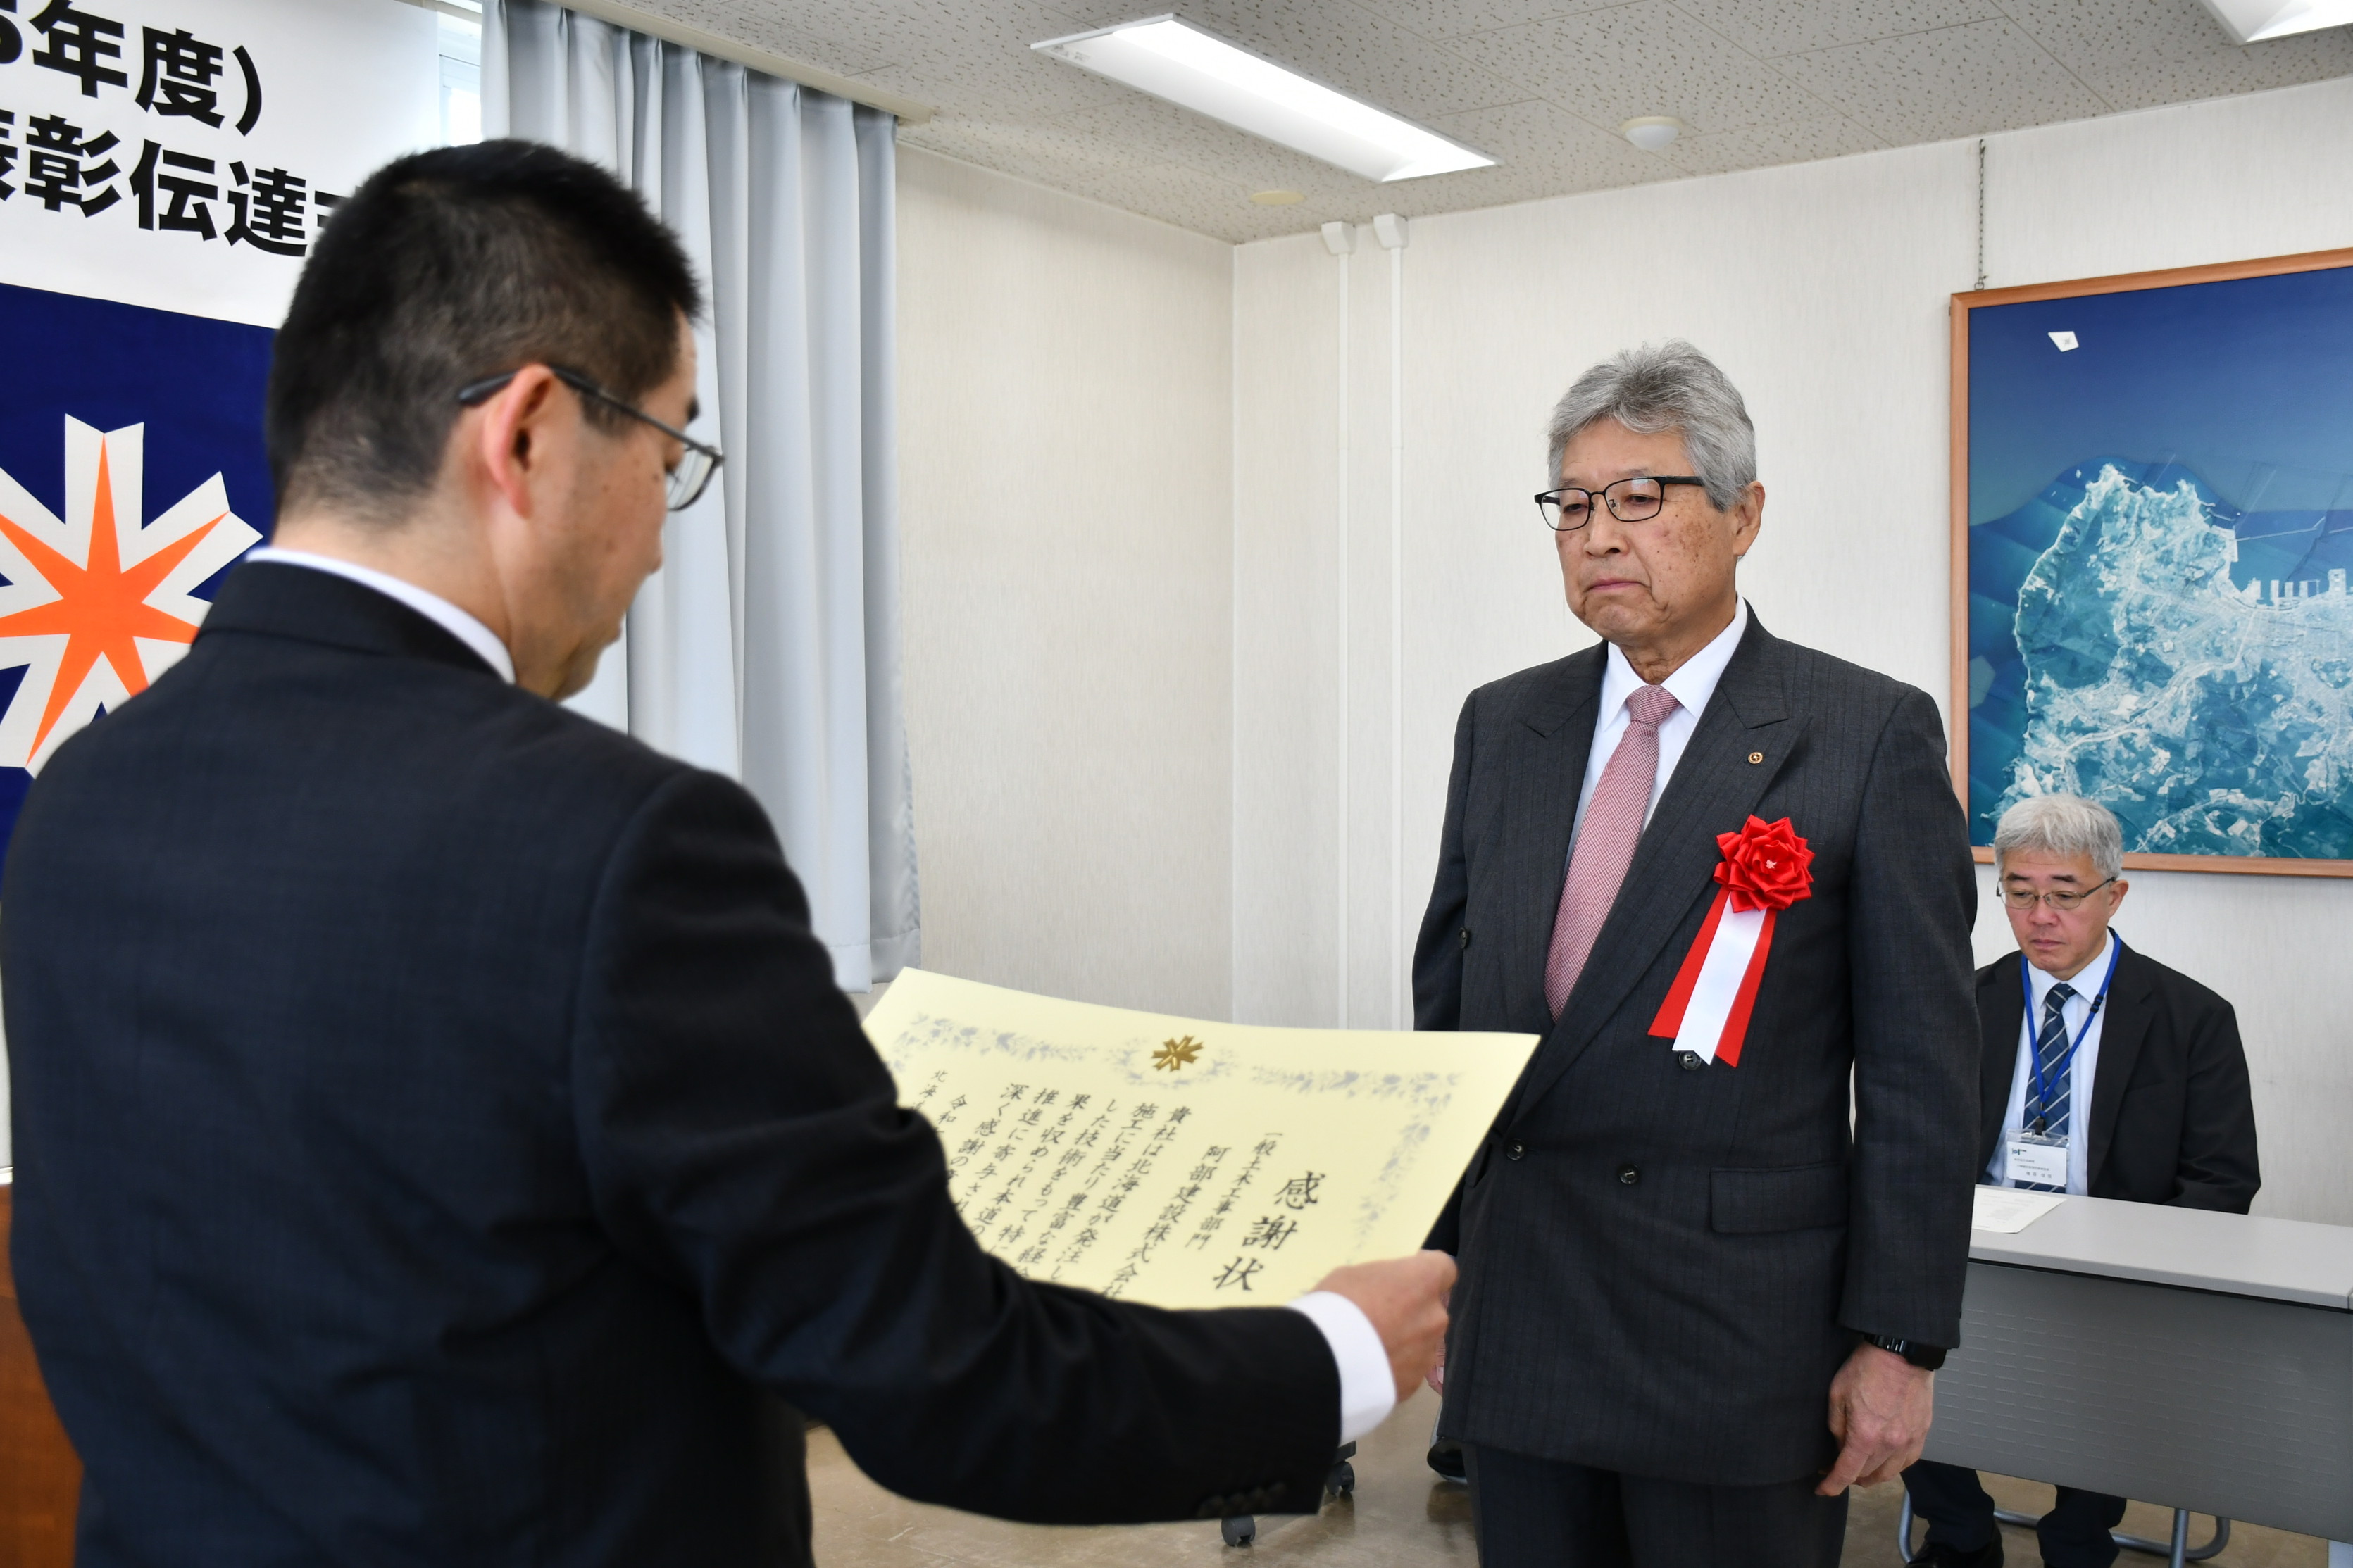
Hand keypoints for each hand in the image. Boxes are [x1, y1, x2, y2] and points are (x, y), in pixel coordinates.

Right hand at [1314, 1250, 1455, 1403]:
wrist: (1323, 1361)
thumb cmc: (1337, 1305)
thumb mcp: (1354, 1275)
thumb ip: (1382, 1281)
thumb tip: (1386, 1292)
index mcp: (1423, 1282)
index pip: (1445, 1268)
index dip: (1426, 1270)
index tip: (1408, 1276)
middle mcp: (1434, 1317)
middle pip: (1431, 1309)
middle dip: (1412, 1310)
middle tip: (1381, 1316)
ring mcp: (1427, 1353)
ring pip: (1421, 1342)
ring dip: (1404, 1341)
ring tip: (1371, 1348)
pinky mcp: (1414, 1383)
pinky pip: (1408, 1369)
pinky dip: (1394, 1367)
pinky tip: (1369, 1368)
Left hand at [1817, 1342, 1933, 1494]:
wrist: (1902, 1353)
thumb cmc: (1867, 1369)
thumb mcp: (1837, 1396)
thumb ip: (1836, 1428)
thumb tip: (1838, 1449)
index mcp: (1865, 1436)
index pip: (1845, 1474)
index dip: (1831, 1486)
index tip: (1822, 1489)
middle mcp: (1890, 1445)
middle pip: (1866, 1476)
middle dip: (1849, 1477)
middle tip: (1837, 1467)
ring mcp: (1909, 1441)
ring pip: (1888, 1474)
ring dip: (1871, 1475)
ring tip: (1860, 1467)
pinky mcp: (1922, 1434)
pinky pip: (1907, 1462)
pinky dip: (1893, 1466)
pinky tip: (1884, 1459)